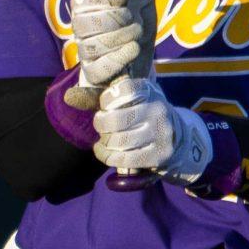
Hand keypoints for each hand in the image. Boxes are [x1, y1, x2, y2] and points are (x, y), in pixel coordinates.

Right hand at [64, 0, 154, 111]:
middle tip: (135, 24)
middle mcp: (81, 35)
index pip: (81, 1)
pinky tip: (87, 88)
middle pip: (84, 25)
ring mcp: (86, 59)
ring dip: (119, 43)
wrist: (144, 58)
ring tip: (136, 43)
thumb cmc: (138, 25)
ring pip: (92, 49)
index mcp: (87, 12)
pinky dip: (90, 86)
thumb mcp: (143, 4)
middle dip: (114, 21)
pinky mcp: (95, 83)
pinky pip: (91, 83)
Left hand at [94, 76, 214, 182]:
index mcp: (150, 92)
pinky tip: (105, 153)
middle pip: (116, 119)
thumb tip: (69, 96)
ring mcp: (160, 134)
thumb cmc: (146, 117)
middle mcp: (158, 110)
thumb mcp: (134, 100)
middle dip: (101, 124)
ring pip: (119, 141)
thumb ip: (106, 98)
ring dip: (105, 143)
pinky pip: (125, 159)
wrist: (179, 140)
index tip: (105, 106)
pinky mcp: (159, 155)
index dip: (106, 99)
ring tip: (103, 141)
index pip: (123, 90)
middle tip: (100, 126)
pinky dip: (108, 157)